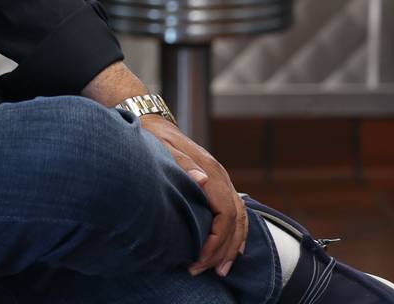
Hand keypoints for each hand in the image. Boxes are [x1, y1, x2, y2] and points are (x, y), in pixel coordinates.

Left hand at [138, 116, 247, 277]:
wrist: (154, 123)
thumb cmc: (154, 139)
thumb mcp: (162, 149)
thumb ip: (182, 165)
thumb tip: (202, 181)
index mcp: (212, 172)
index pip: (225, 214)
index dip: (216, 241)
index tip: (199, 259)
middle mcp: (221, 177)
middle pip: (235, 221)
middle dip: (223, 250)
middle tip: (203, 271)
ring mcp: (222, 181)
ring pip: (239, 219)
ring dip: (232, 247)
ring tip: (219, 270)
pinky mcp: (217, 185)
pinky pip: (236, 213)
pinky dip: (236, 234)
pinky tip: (231, 250)